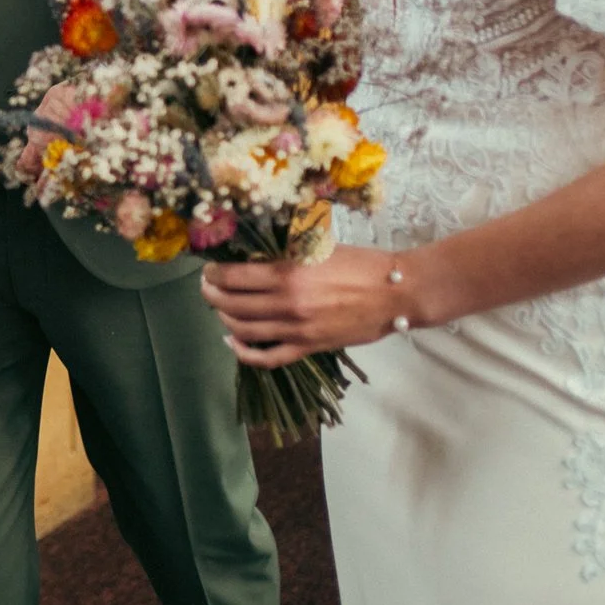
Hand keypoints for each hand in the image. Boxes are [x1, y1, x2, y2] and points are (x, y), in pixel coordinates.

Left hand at [200, 244, 408, 366]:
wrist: (396, 293)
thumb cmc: (361, 264)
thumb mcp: (318, 246)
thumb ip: (285, 250)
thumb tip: (255, 249)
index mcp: (288, 274)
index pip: (233, 277)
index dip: (214, 274)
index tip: (209, 269)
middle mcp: (287, 304)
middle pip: (231, 304)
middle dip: (212, 294)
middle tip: (207, 286)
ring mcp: (297, 330)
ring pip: (243, 331)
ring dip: (223, 319)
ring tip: (219, 308)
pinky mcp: (309, 347)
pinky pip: (268, 358)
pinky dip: (244, 353)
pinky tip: (232, 343)